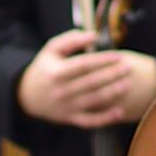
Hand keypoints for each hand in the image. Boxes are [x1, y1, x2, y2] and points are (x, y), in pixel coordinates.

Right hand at [17, 30, 155, 127]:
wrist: (26, 95)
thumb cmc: (44, 68)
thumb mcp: (51, 49)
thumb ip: (71, 40)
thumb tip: (93, 35)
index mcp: (56, 72)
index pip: (84, 65)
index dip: (103, 60)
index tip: (119, 55)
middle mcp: (61, 91)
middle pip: (91, 82)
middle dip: (112, 75)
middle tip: (129, 67)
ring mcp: (66, 106)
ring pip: (93, 100)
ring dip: (112, 92)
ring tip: (128, 83)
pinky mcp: (69, 118)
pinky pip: (90, 121)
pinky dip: (105, 118)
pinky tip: (120, 111)